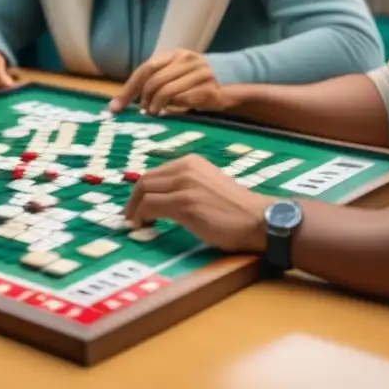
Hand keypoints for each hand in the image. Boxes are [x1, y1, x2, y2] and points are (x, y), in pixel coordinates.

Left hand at [109, 50, 224, 114]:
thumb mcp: (174, 74)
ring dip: (155, 106)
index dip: (129, 89)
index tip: (116, 107)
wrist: (229, 83)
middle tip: (143, 110)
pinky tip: (170, 112)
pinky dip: (171, 109)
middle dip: (143, 99)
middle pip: (154, 80)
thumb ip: (154, 81)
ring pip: (166, 91)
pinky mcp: (209, 89)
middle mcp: (188, 60)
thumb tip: (121, 102)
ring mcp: (200, 73)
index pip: (146, 69)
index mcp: (175, 54)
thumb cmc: (193, 82)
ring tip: (154, 112)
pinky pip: (182, 101)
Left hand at [124, 154, 273, 251]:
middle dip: (133, 199)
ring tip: (135, 223)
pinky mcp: (185, 203)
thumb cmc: (236, 209)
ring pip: (144, 191)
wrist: (258, 219)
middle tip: (130, 216)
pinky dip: (141, 216)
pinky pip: (150, 206)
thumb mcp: (208, 185)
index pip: (155, 173)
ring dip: (134, 209)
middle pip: (145, 180)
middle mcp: (186, 168)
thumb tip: (161, 198)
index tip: (136, 205)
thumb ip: (187, 185)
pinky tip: (144, 225)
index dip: (141, 190)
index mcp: (191, 162)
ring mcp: (185, 185)